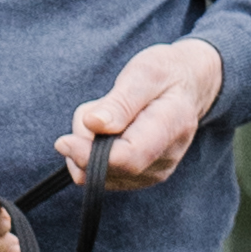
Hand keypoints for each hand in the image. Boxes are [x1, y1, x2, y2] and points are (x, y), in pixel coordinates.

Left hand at [63, 40, 226, 192]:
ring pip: (98, 174)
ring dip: (89, 144)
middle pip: (107, 169)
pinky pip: (100, 174)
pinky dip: (94, 151)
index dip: (90, 155)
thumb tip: (93, 124)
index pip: (128, 158)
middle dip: (86, 141)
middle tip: (97, 107)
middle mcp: (164, 160)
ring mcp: (153, 173)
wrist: (187, 86)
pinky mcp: (139, 178)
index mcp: (170, 129)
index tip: (63, 141)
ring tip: (109, 114)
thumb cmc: (165, 74)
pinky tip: (109, 130)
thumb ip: (120, 102)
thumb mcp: (144, 73)